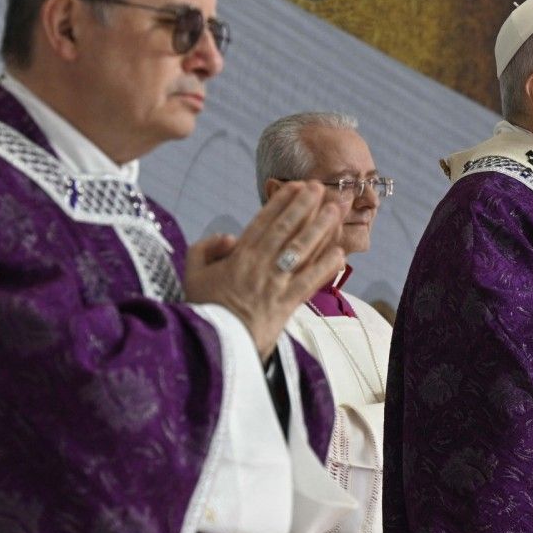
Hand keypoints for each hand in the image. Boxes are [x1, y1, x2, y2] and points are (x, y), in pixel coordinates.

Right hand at [184, 182, 344, 358]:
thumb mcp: (193, 273)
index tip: (294, 186)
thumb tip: (230, 236)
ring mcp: (275, 285)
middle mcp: (259, 266)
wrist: (216, 346)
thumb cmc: (205, 309)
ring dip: (319, 228)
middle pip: (286, 230)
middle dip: (304, 206)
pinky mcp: (286, 305)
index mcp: (238, 257)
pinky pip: (310, 283)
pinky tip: (339, 253)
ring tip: (334, 210)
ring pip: (301, 250)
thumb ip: (205, 248)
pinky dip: (325, 267)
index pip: (263, 222)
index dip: (280, 202)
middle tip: (320, 188)